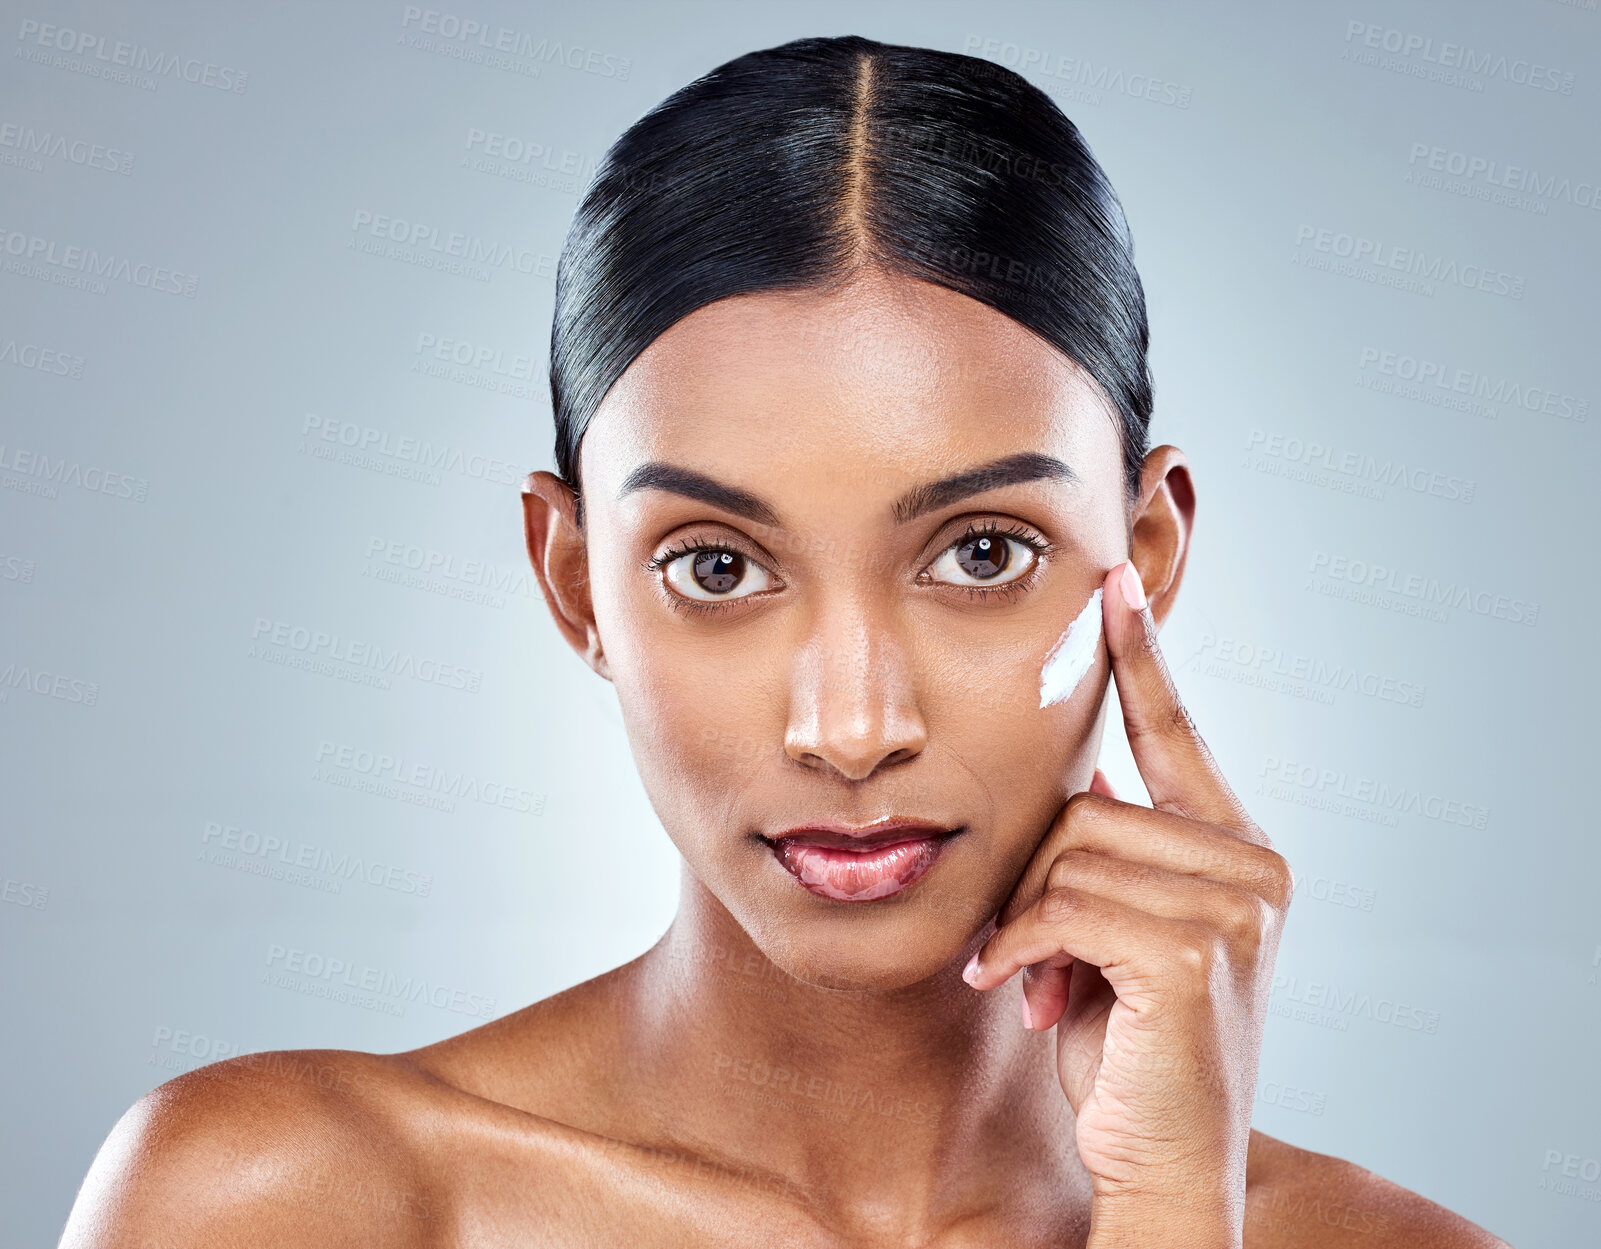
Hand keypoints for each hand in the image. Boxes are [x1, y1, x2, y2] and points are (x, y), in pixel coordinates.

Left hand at [961, 560, 1292, 1248]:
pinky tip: (1020, 994)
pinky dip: (1019, 950)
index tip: (1114, 585)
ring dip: (1025, 925)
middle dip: (1034, 883)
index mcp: (1239, 851)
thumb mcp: (1117, 936)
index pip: (1177, 735)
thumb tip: (1093, 783)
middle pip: (1085, 810)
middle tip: (1027, 953)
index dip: (1142, 658)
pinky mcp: (1193, 950)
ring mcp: (1234, 907)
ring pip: (1067, 857)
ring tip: (1034, 982)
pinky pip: (1062, 908)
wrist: (1159, 1159)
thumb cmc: (1129, 1047)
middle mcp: (1254, 867)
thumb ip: (1117, 858)